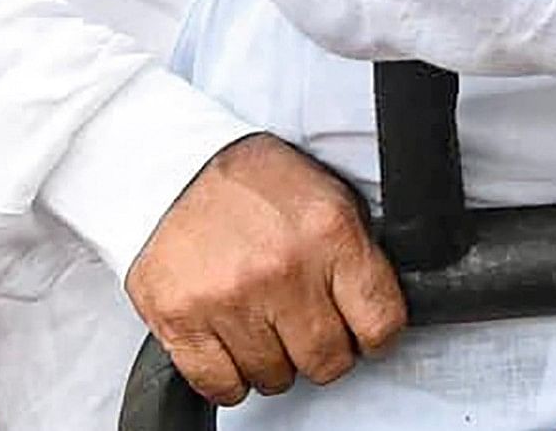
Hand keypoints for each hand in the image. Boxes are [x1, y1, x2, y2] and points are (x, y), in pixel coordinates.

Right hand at [125, 136, 405, 405]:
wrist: (175, 168)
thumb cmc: (253, 183)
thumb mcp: (329, 197)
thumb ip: (356, 256)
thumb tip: (376, 311)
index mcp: (330, 232)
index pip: (380, 322)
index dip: (376, 336)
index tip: (365, 334)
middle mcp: (282, 268)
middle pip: (328, 361)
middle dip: (324, 351)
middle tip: (309, 328)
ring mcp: (230, 298)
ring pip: (275, 378)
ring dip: (274, 363)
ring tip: (264, 326)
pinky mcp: (182, 319)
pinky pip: (222, 386)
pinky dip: (230, 379)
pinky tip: (233, 347)